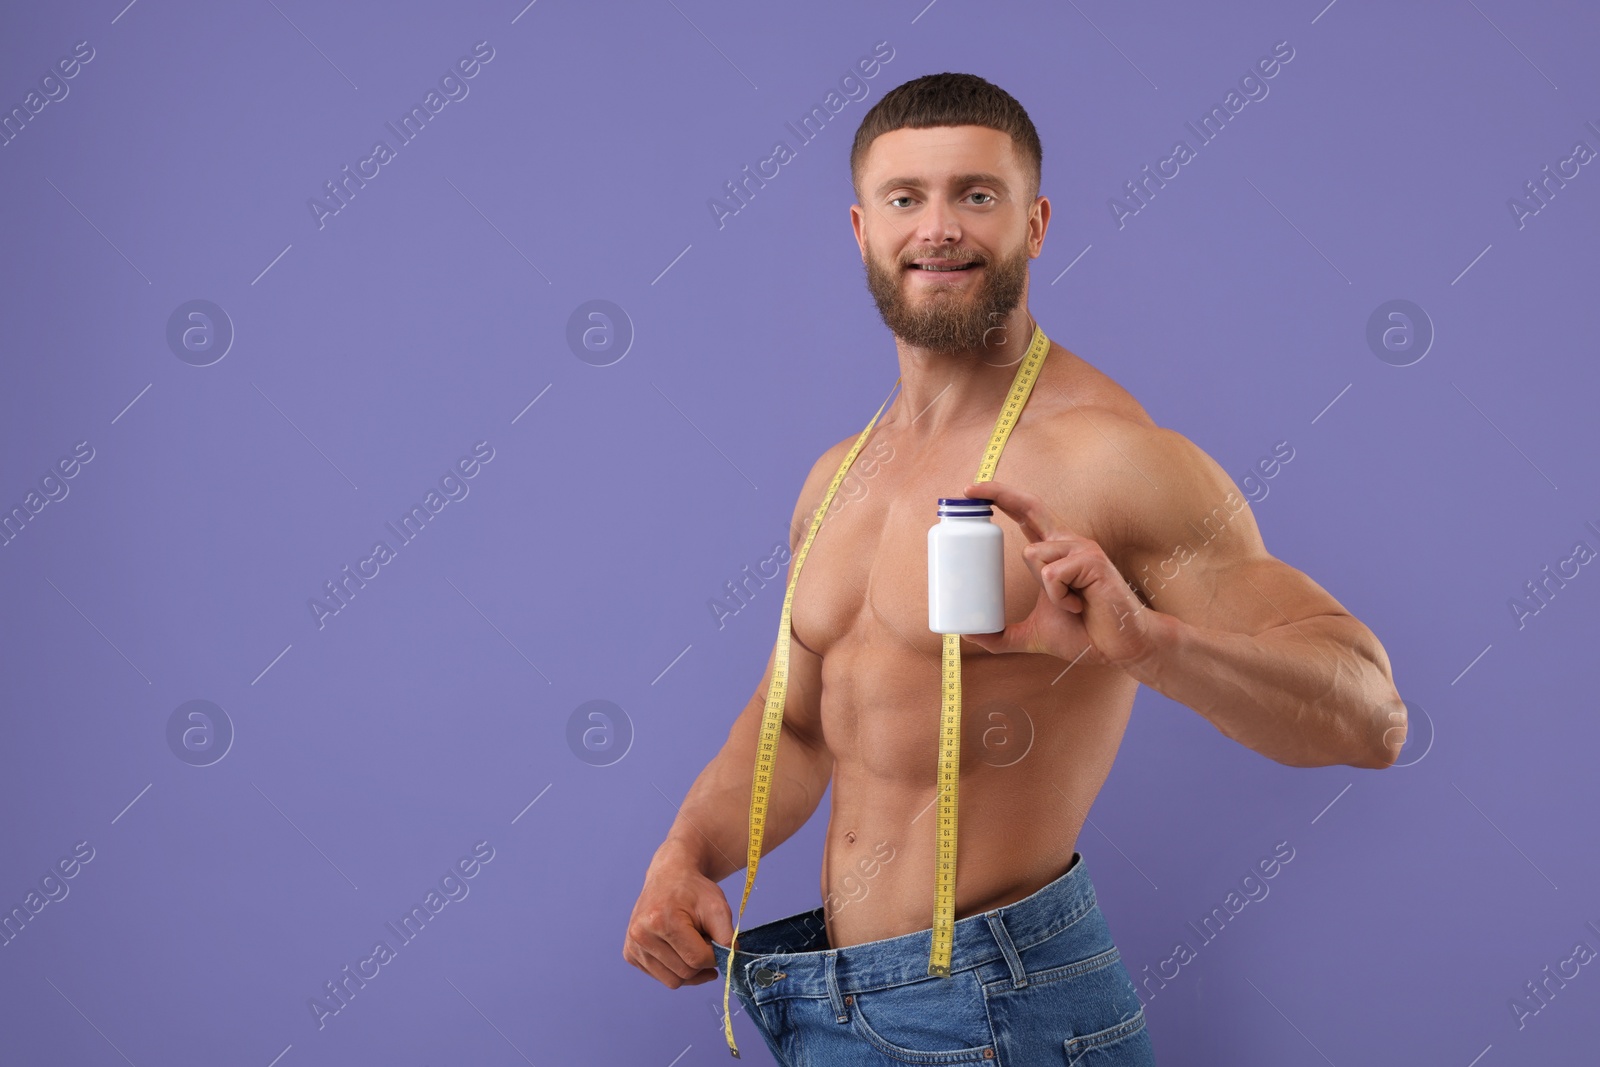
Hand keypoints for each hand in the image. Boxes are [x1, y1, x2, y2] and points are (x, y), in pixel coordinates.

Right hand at [623, 847, 734, 988]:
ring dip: (688, 968)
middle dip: (701, 962)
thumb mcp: (718, 907)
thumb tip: (730, 965)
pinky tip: (676, 947)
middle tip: (703, 939)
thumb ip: (727, 938)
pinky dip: (674, 968)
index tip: (717, 942)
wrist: (669, 876)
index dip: (714, 956)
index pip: (697, 959)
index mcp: (661, 921)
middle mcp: (641, 935)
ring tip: (689, 943)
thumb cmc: (694, 891)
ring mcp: (633, 946)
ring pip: (673, 981)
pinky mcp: (629, 954)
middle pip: (685, 973)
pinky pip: (661, 977)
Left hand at [957, 478, 1160, 670]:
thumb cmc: (1084, 635)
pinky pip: (1053, 575)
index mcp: (1054, 552)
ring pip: (1034, 554)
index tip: (970, 490)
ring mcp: (1082, 549)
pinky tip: (1078, 606)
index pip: (1025, 514)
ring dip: (1045, 588)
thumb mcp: (1032, 634)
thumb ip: (1001, 635)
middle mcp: (1068, 543)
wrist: (1119, 649)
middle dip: (998, 492)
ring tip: (1069, 605)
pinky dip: (1060, 598)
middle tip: (966, 489)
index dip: (1000, 497)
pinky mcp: (1093, 561)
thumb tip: (968, 635)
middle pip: (1030, 507)